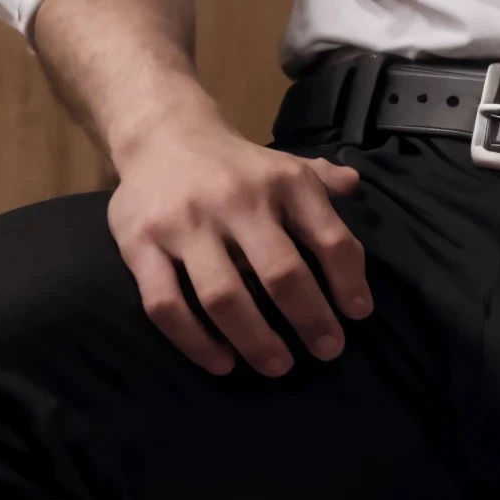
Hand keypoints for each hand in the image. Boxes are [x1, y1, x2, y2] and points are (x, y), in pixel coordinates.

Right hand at [108, 118, 370, 379]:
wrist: (161, 133)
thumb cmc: (235, 164)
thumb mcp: (282, 163)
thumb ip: (320, 177)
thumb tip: (356, 185)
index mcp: (282, 180)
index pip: (329, 238)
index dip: (348, 282)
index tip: (358, 315)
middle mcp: (237, 199)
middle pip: (281, 274)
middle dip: (310, 320)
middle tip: (327, 351)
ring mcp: (185, 223)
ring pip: (223, 297)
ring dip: (255, 340)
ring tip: (278, 366)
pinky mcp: (140, 245)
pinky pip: (166, 305)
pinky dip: (195, 342)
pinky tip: (221, 362)